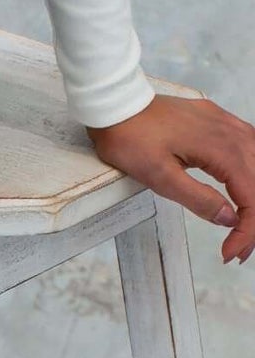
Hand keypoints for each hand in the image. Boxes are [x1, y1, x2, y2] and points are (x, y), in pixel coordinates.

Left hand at [85, 93, 254, 264]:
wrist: (117, 106)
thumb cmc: (131, 139)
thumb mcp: (160, 178)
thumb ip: (198, 198)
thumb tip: (229, 218)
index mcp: (221, 149)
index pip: (252, 197)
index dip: (247, 230)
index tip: (229, 252)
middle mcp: (232, 133)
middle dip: (253, 222)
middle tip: (237, 250)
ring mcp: (227, 123)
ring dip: (254, 199)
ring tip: (241, 227)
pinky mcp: (218, 120)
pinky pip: (249, 147)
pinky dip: (251, 173)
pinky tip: (243, 188)